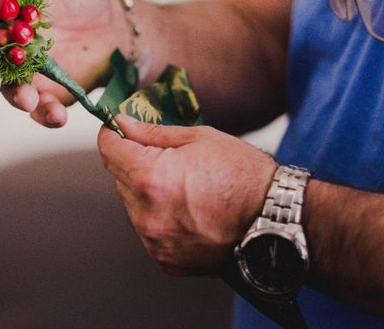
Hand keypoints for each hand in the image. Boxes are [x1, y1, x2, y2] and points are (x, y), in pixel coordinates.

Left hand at [97, 115, 276, 274]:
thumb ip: (152, 132)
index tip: (119, 129)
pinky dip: (159, 217)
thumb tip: (122, 124)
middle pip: (118, 178)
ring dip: (145, 191)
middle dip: (133, 162)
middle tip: (162, 155)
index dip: (112, 134)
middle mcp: (145, 213)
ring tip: (182, 186)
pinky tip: (186, 209)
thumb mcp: (199, 139)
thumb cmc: (242, 175)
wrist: (274, 221)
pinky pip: (149, 230)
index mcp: (150, 178)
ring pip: (132, 205)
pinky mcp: (165, 259)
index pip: (108, 150)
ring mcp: (154, 240)